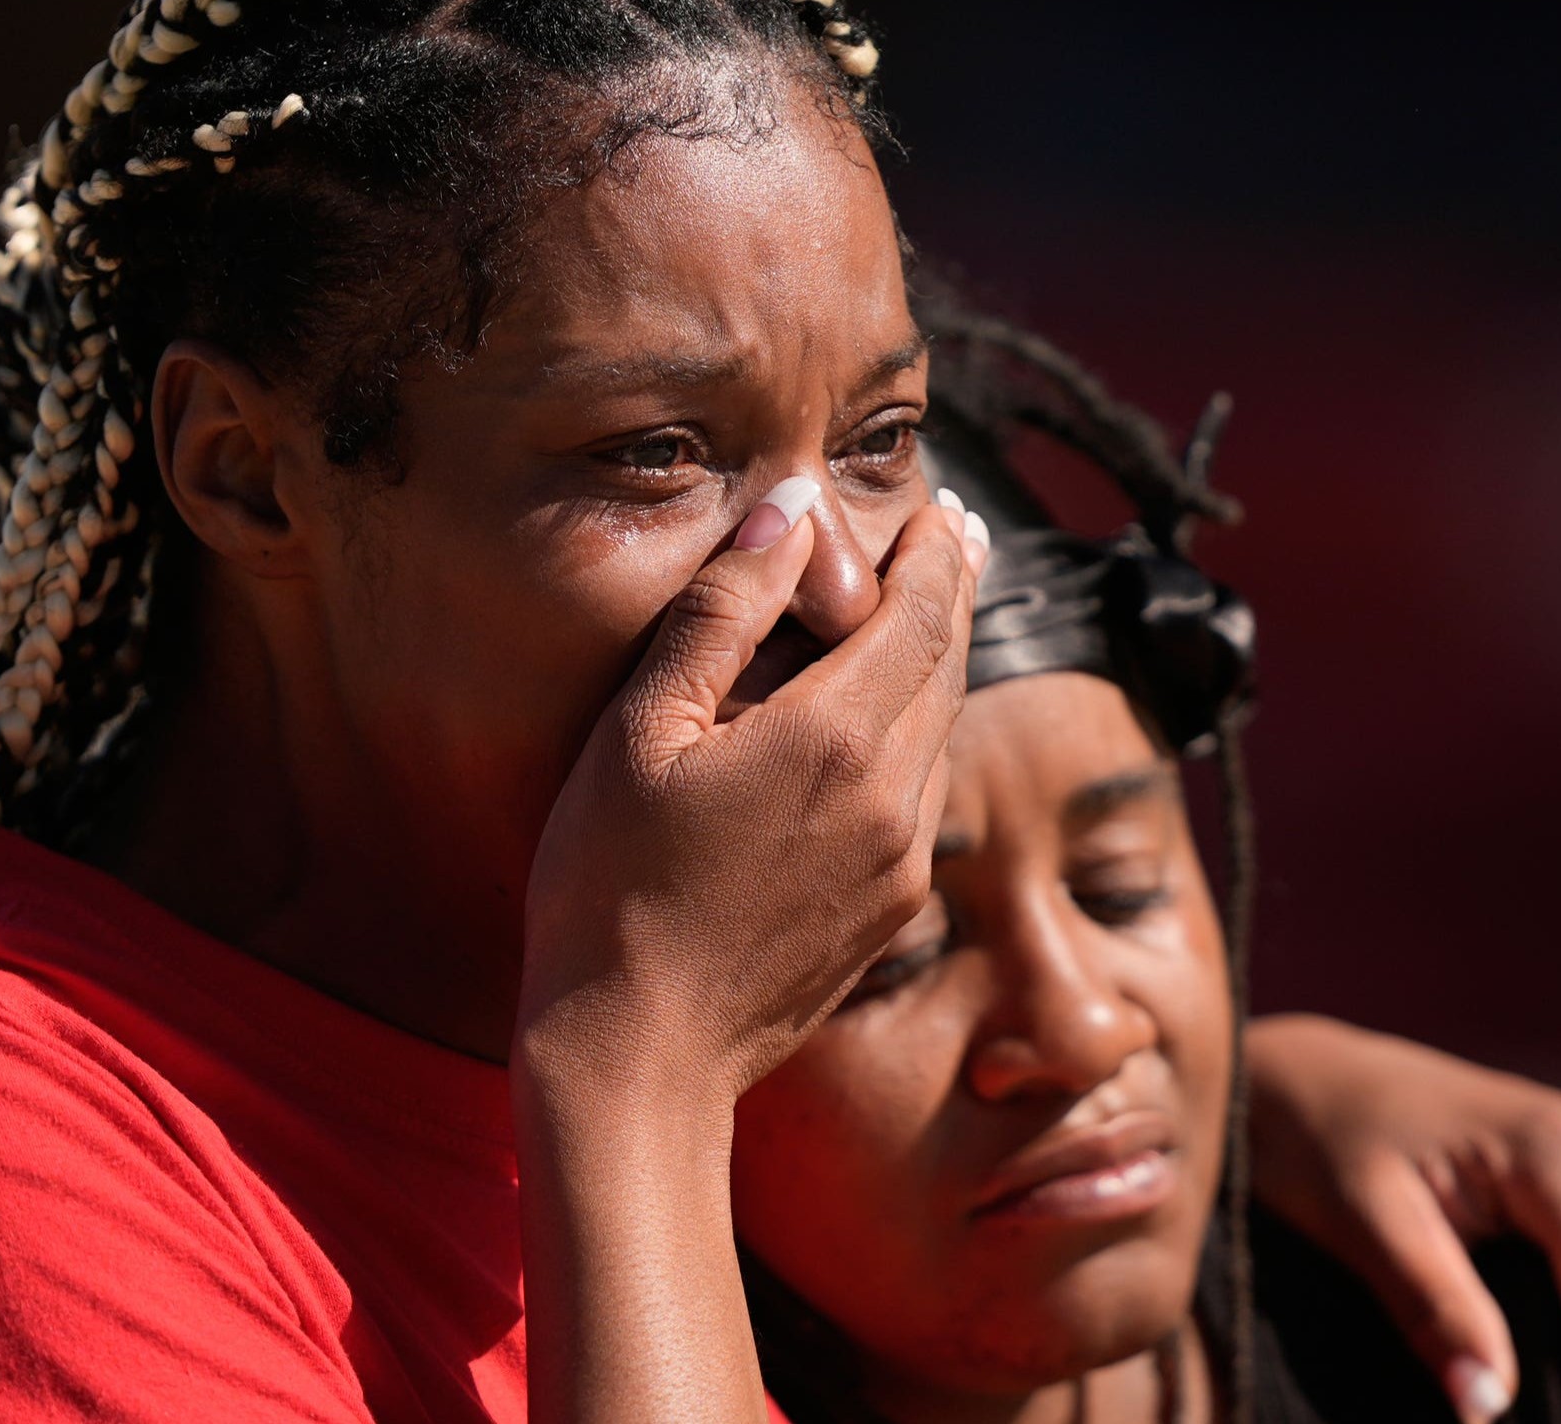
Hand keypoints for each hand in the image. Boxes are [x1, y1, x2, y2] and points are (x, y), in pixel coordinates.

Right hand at [516, 480, 983, 1423]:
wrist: (638, 1057)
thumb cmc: (609, 886)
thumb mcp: (643, 729)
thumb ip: (724, 611)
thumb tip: (790, 513)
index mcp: (836, 737)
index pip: (921, 612)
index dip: (933, 550)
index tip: (937, 504)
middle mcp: (893, 796)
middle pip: (948, 665)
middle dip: (950, 591)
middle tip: (949, 533)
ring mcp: (901, 861)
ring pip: (942, 731)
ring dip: (938, 663)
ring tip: (924, 611)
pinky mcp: (891, 910)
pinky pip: (921, 795)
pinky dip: (917, 734)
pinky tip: (886, 724)